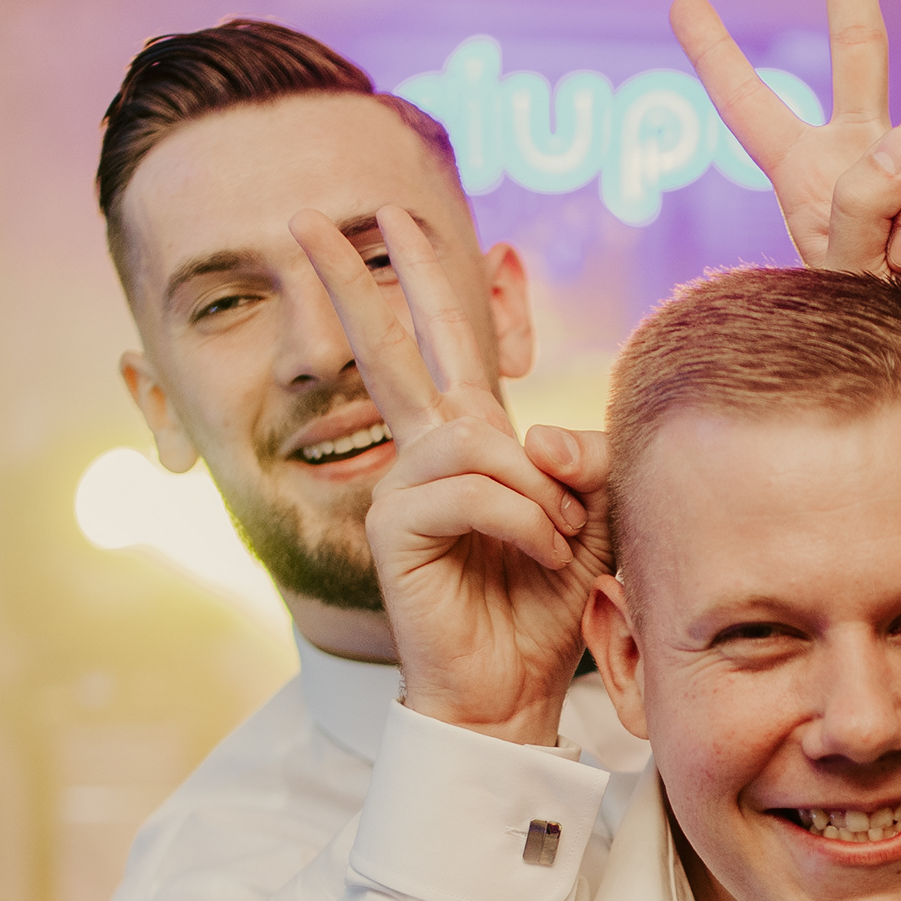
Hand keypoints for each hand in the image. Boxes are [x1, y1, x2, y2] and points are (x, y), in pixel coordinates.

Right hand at [292, 205, 600, 742]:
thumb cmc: (547, 599)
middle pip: (390, 347)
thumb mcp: (592, 513)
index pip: (441, 341)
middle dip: (355, 278)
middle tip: (308, 214)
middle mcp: (428, 451)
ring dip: (539, 493)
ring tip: (555, 543)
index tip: (393, 214)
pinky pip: (475, 492)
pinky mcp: (395, 528)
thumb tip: (538, 433)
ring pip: (480, 441)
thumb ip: (581, 458)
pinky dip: (524, 522)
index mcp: (468, 436)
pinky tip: (536, 554)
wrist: (512, 686)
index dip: (422, 276)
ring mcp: (403, 487)